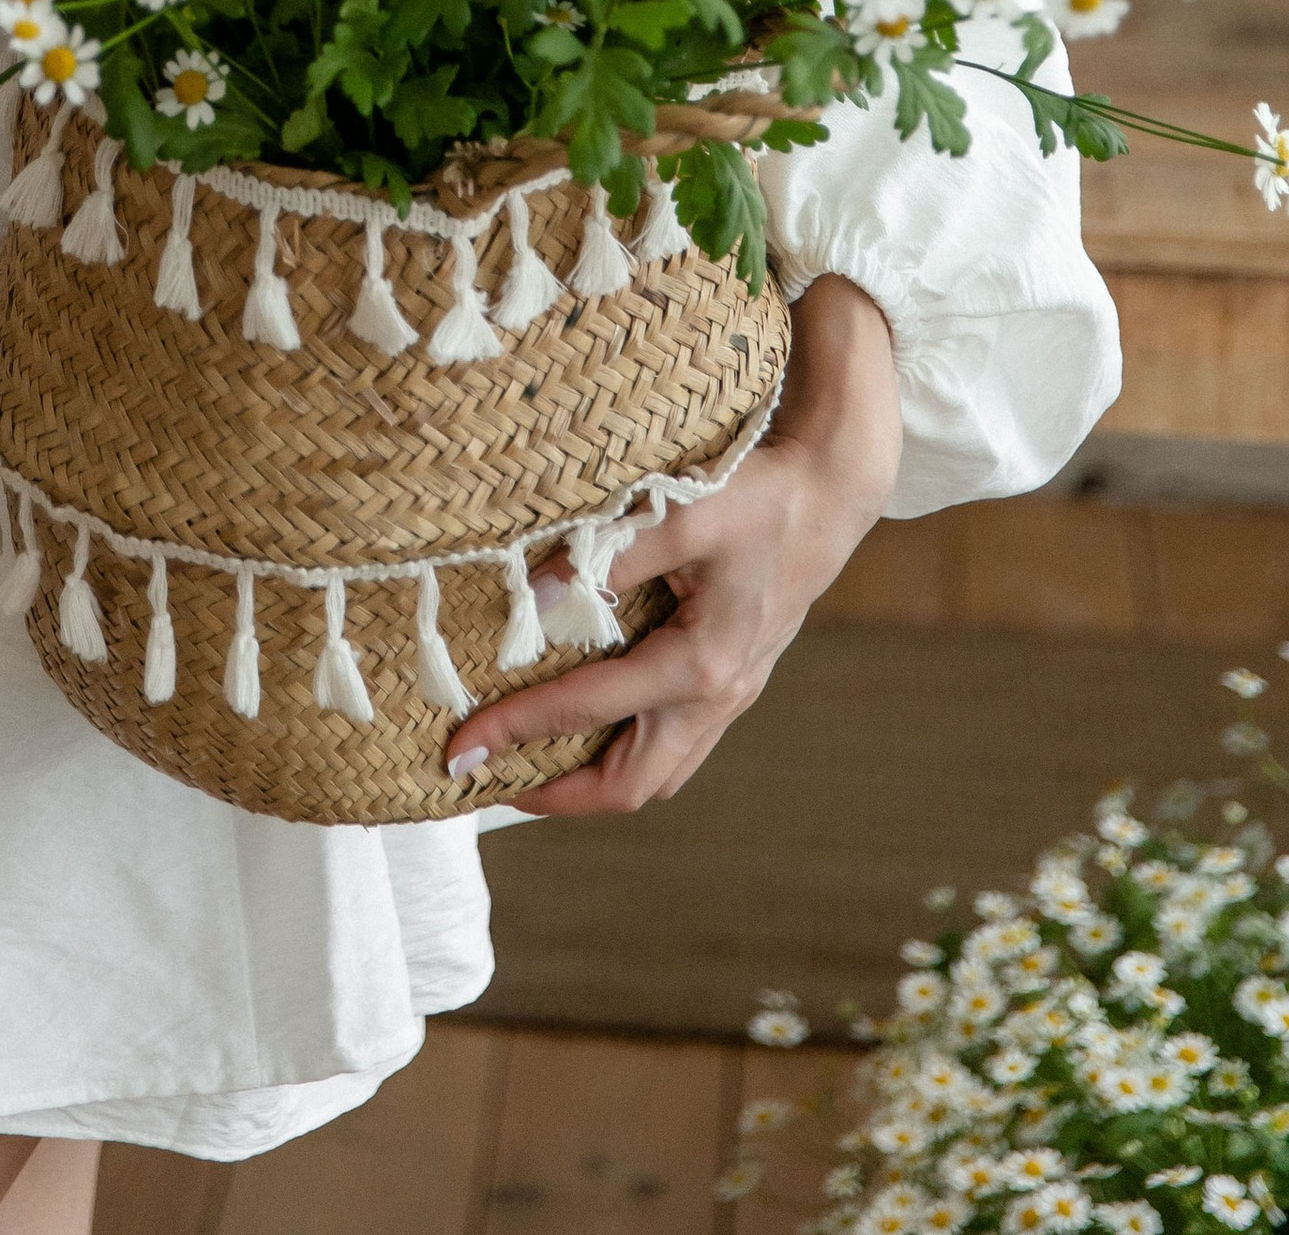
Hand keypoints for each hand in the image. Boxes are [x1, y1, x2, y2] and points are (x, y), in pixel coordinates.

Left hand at [445, 271, 901, 813]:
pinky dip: (622, 753)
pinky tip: (586, 729)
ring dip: (589, 782)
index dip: (517, 730)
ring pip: (655, 774)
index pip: (587, 713)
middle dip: (553, 794)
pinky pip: (671, 746)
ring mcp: (729, 697)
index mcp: (701, 665)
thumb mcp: (683, 513)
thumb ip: (610, 556)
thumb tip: (533, 596)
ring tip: (525, 765)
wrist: (828, 494)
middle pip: (631, 786)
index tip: (459, 745)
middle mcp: (717, 697)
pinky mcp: (730, 682)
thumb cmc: (758, 497)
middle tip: (484, 781)